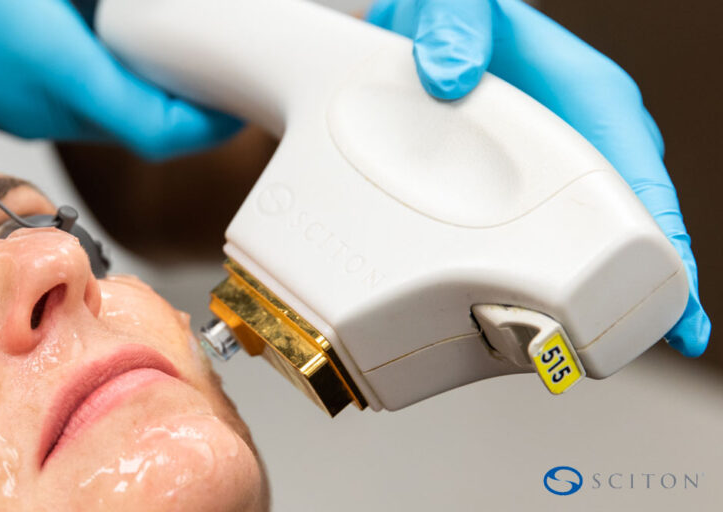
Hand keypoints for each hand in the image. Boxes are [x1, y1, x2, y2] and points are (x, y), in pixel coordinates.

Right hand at [0, 0, 240, 159]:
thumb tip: (144, 3)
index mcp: (56, 68)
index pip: (159, 131)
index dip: (209, 126)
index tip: (238, 106)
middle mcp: (44, 102)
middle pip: (142, 130)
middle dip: (190, 114)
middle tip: (226, 83)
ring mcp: (22, 106)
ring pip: (110, 120)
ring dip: (150, 100)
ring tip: (186, 66)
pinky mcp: (7, 97)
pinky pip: (76, 104)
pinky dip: (110, 86)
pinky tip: (116, 50)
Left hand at [368, 0, 709, 356]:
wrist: (434, 28)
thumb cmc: (461, 15)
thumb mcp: (457, 7)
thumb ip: (456, 28)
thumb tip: (450, 74)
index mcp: (590, 97)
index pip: (639, 178)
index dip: (660, 245)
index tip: (674, 304)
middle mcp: (587, 137)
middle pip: (628, 224)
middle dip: (636, 287)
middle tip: (627, 347)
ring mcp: (558, 166)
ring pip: (592, 238)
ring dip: (594, 290)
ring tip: (585, 346)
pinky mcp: (526, 186)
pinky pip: (552, 235)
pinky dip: (554, 275)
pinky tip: (545, 311)